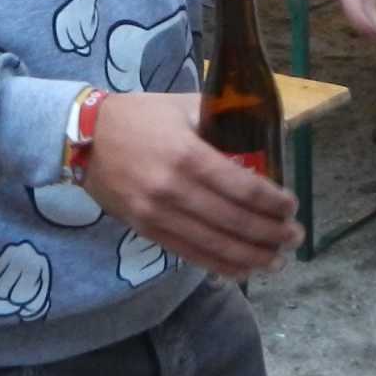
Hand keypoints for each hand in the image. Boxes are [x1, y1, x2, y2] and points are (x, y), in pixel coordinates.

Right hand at [81, 92, 300, 279]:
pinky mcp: (145, 230)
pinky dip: (220, 265)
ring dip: (251, 257)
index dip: (272, 202)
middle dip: (270, 234)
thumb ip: (220, 120)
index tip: (291, 206)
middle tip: (295, 237)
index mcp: (187, 155)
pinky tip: (244, 269)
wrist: (81, 138)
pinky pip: (189, 254)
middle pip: (233, 222)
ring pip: (214, 245)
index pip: (242, 187)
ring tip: (278, 260)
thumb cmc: (138, 116)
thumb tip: (259, 136)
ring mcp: (157, 215)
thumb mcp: (183, 106)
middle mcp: (173, 190)